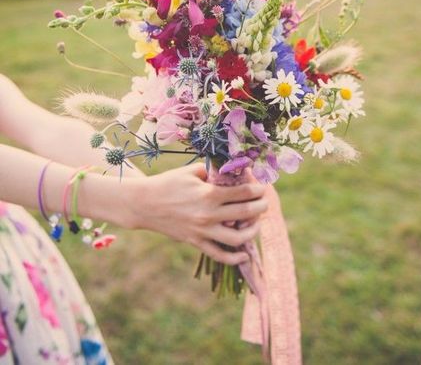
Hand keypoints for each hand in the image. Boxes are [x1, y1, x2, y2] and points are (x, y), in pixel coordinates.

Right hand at [122, 163, 267, 264]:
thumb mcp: (191, 171)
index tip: (263, 187)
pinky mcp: (196, 242)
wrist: (145, 204)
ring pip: (237, 238)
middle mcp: (209, 214)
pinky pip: (219, 255)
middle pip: (245, 213)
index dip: (257, 190)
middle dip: (261, 207)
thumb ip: (211, 172)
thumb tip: (229, 174)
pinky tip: (244, 254)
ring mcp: (203, 231)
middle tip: (265, 202)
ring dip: (252, 231)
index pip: (243, 193)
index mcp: (209, 194)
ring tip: (256, 223)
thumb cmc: (168, 183)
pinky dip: (234, 258)